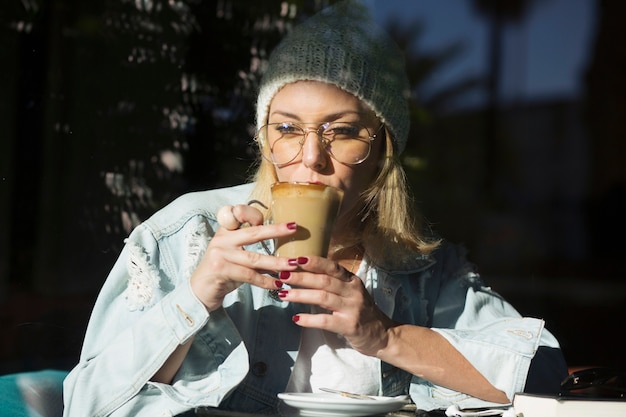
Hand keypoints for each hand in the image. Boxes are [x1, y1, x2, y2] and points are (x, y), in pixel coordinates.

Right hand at [190, 204, 298, 311]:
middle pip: (253, 233)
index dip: (255, 214)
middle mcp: (222, 239)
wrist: (200, 291)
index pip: (240, 213)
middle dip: (276, 230)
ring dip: (276, 262)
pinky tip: (278, 284)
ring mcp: (220, 254)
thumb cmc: (223, 272)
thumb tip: (284, 251)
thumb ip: (253, 250)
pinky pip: (249, 275)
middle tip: (294, 228)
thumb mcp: (236, 256)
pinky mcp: (220, 270)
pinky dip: (265, 281)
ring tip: (294, 265)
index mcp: (226, 231)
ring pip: (254, 258)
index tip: (268, 216)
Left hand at [276, 256, 395, 356]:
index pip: (331, 266)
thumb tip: (304, 272)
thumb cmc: (361, 312)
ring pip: (323, 298)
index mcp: (352, 281)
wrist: (383, 335)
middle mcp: (353, 291)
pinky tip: (296, 319)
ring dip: (300, 295)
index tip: (295, 258)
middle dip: (300, 277)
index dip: (313, 261)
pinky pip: (326, 321)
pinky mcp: (349, 326)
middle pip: (324, 280)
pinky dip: (309, 319)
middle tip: (282, 274)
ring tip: (282, 294)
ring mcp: (352, 308)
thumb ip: (333, 283)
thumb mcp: (350, 293)